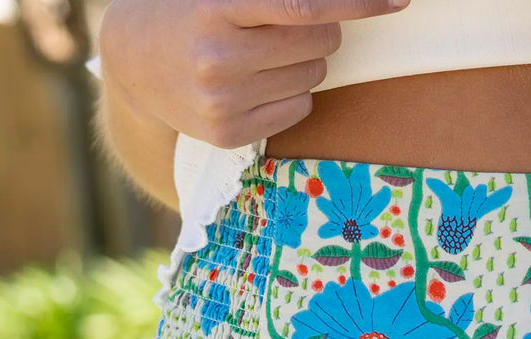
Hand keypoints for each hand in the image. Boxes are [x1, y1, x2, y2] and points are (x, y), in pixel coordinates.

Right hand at [97, 0, 408, 148]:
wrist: (132, 61)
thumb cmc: (190, 10)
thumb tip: (333, 3)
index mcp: (218, 8)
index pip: (305, 5)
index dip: (357, 2)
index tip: (398, 0)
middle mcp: (221, 56)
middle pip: (320, 42)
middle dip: (319, 30)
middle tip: (283, 26)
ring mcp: (224, 100)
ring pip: (313, 77)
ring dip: (302, 62)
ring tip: (259, 54)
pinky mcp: (230, 133)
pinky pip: (298, 109)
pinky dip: (290, 94)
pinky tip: (254, 84)